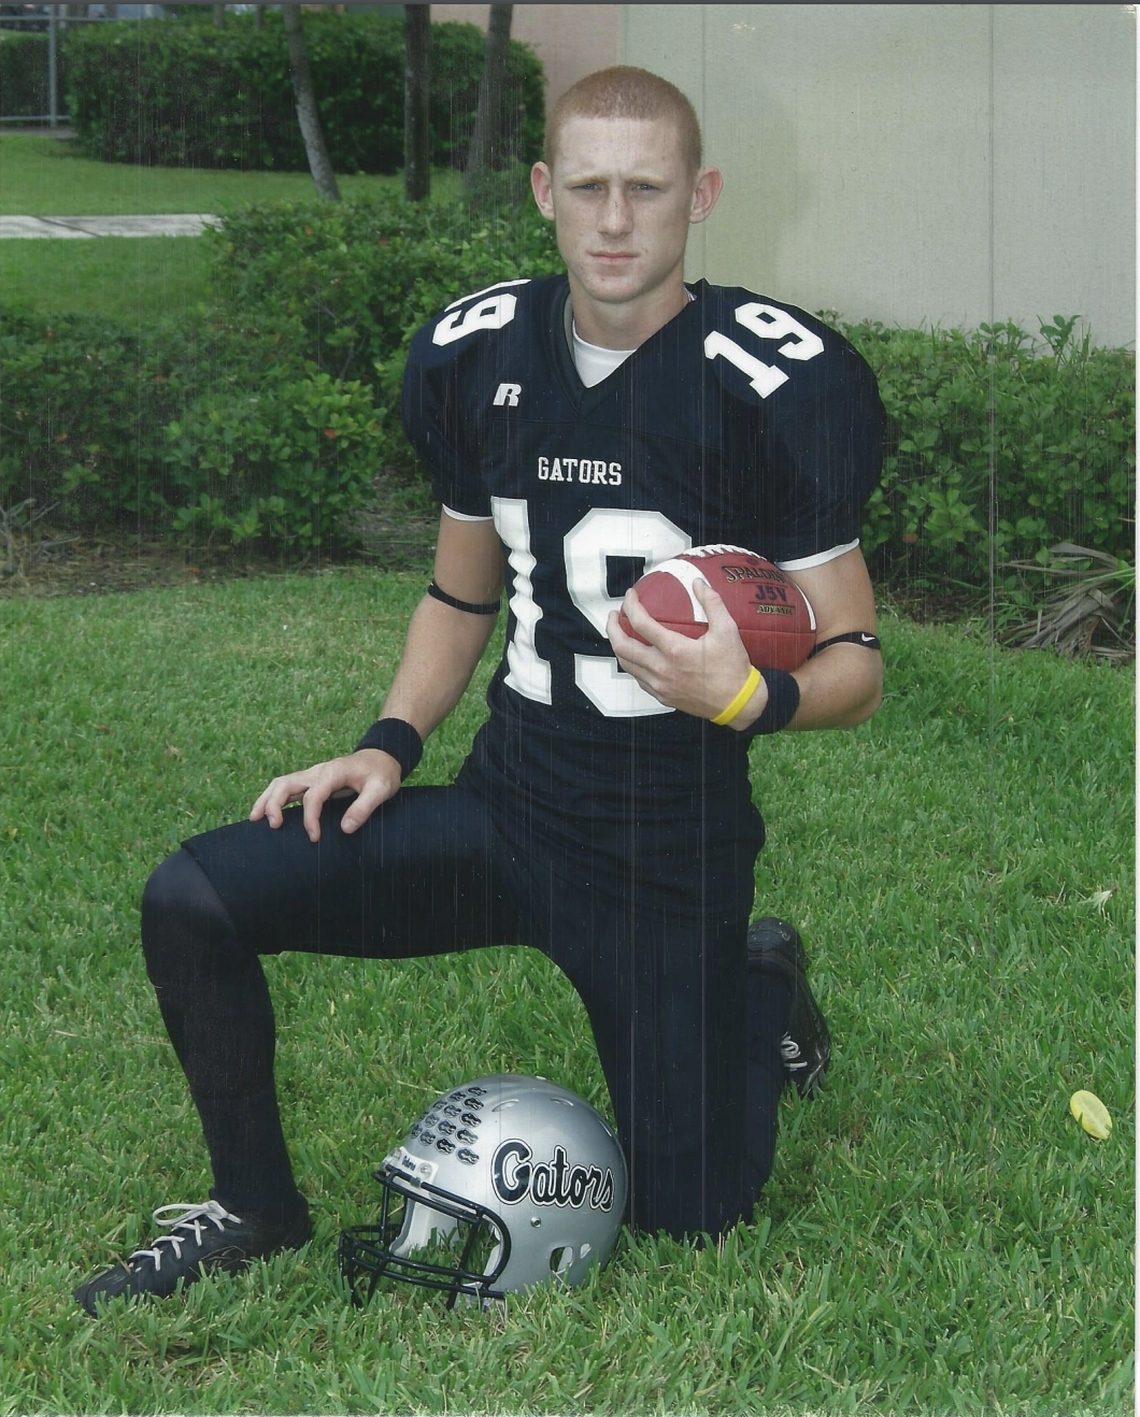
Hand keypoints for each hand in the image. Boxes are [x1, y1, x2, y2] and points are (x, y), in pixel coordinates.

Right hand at [249, 749, 402, 842]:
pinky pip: (287, 787)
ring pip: (281, 783)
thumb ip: (364, 808)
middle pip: (286, 783)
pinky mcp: (312, 780)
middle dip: (274, 803)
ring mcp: (312, 774)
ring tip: (255, 819)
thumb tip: (345, 829)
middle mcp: (318, 771)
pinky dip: (273, 798)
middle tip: (273, 826)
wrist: (382, 757)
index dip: (310, 818)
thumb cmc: (382, 774)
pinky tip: (266, 813)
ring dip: (266, 799)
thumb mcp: (381, 790)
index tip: (314, 838)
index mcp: (332, 773)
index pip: (313, 796)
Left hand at [606, 578, 764, 722]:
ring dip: (619, 646)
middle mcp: (662, 669)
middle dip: (613, 628)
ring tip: (621, 633)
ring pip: (627, 665)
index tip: (630, 596)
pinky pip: (638, 678)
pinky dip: (633, 663)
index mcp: (675, 650)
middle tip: (615, 615)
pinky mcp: (662, 696)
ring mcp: (659, 685)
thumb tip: (697, 582)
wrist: (737, 703)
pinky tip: (639, 655)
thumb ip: (712, 603)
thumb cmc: (733, 668)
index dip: (631, 606)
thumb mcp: (728, 630)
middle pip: (623, 647)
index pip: (641, 624)